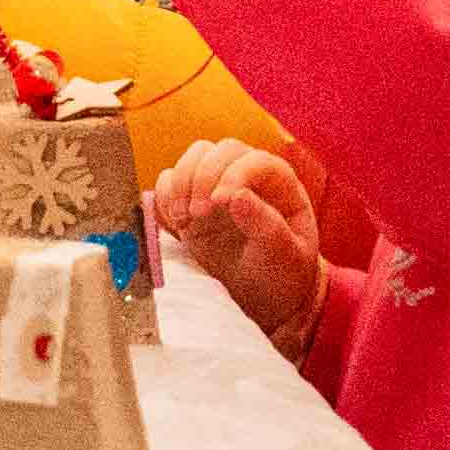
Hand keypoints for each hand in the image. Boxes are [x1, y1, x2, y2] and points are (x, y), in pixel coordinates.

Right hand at [141, 137, 326, 345]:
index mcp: (280, 184)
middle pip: (219, 150)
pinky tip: (175, 223)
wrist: (266, 298)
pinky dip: (165, 197)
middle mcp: (247, 176)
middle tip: (198, 215)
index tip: (220, 204)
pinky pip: (170, 181)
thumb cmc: (283, 275)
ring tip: (183, 220)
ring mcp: (217, 186)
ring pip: (193, 158)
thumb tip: (238, 196)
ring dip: (181, 182)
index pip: (254, 160)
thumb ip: (267, 226)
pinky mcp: (191, 202)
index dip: (234, 174)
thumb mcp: (284, 256)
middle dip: (203, 177)